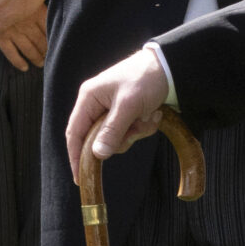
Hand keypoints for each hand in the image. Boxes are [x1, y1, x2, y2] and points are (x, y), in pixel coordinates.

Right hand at [66, 48, 170, 175]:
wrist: (169, 67)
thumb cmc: (145, 79)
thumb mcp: (128, 106)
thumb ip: (112, 130)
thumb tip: (97, 154)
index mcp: (89, 99)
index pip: (75, 133)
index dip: (76, 156)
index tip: (79, 178)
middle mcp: (96, 105)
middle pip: (99, 138)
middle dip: (121, 138)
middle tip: (137, 128)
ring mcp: (111, 110)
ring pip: (118, 137)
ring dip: (137, 131)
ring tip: (150, 115)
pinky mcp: (126, 113)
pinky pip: (131, 131)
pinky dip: (144, 126)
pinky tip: (154, 113)